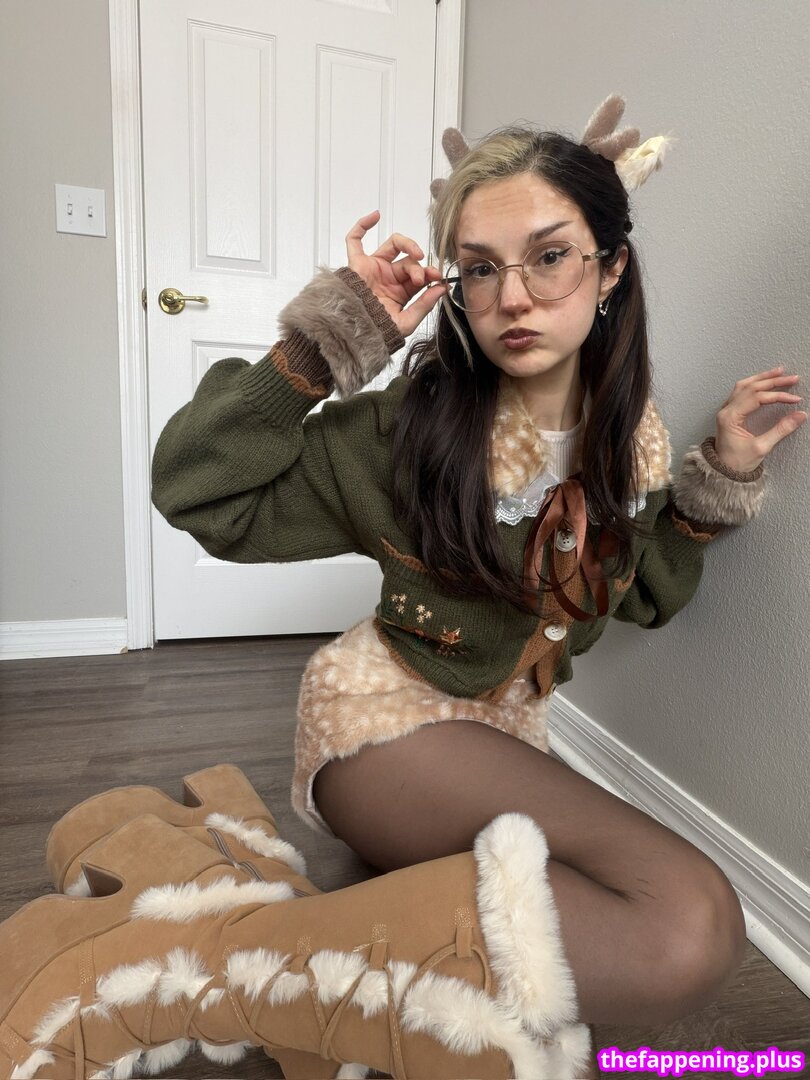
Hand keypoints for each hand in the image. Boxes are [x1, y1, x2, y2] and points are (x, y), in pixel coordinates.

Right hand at [345, 210, 446, 336]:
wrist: (355, 333)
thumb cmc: (377, 331)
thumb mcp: (407, 321)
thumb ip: (425, 304)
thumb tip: (442, 288)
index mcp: (401, 292)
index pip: (419, 275)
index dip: (430, 273)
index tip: (438, 278)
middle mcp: (388, 278)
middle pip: (409, 261)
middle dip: (419, 268)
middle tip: (421, 278)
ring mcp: (374, 269)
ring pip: (393, 245)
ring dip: (408, 244)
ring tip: (416, 254)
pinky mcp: (357, 264)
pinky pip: (355, 240)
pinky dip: (362, 225)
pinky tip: (375, 216)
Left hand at [714, 366, 806, 471]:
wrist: (722, 472)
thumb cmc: (738, 462)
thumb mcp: (761, 448)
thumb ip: (781, 430)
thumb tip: (801, 415)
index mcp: (730, 418)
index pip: (757, 398)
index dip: (778, 396)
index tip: (795, 399)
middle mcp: (725, 410)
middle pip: (750, 388)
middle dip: (773, 381)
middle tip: (792, 378)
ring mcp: (725, 410)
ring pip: (744, 386)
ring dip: (762, 378)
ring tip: (779, 372)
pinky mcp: (729, 413)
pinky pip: (740, 392)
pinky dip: (754, 384)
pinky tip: (764, 381)